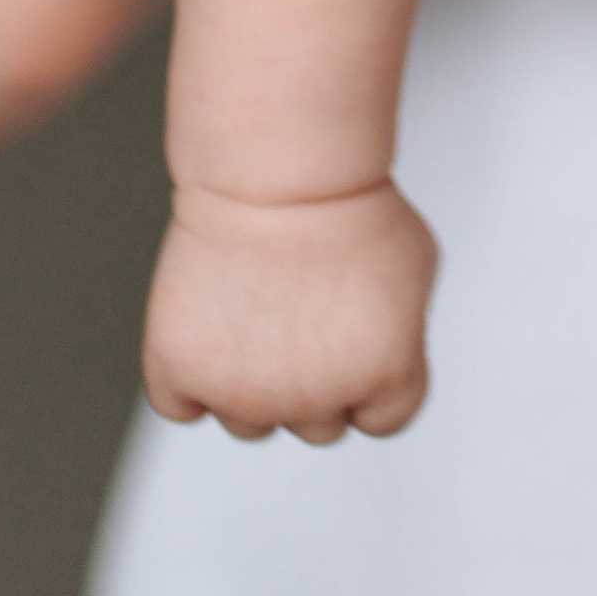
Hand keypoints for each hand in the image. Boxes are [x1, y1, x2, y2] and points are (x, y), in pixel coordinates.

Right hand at [142, 180, 437, 440]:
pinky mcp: (180, 373)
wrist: (276, 170)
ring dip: (250, 385)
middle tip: (300, 313)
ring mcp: (244, 395)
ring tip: (254, 311)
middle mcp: (316, 402)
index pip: (381, 418)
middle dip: (313, 380)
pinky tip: (206, 329)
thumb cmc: (347, 204)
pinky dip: (187, 379)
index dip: (369, 375)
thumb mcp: (416, 268)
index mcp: (387, 379)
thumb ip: (402, 334)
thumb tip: (378, 360)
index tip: (351, 329)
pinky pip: (181, 406)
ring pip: (249, 422)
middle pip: (317, 425)